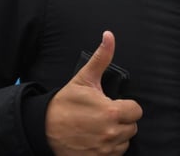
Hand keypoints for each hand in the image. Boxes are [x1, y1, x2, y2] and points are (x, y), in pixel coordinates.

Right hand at [46, 31, 141, 154]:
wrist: (43, 128)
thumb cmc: (65, 104)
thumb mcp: (84, 79)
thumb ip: (102, 58)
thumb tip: (109, 36)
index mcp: (111, 112)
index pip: (136, 110)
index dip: (126, 106)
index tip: (114, 105)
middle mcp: (111, 133)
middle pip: (132, 127)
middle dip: (122, 120)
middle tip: (105, 115)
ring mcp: (105, 150)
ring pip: (125, 142)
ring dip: (117, 135)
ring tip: (100, 127)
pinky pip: (116, 155)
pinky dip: (109, 149)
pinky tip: (97, 140)